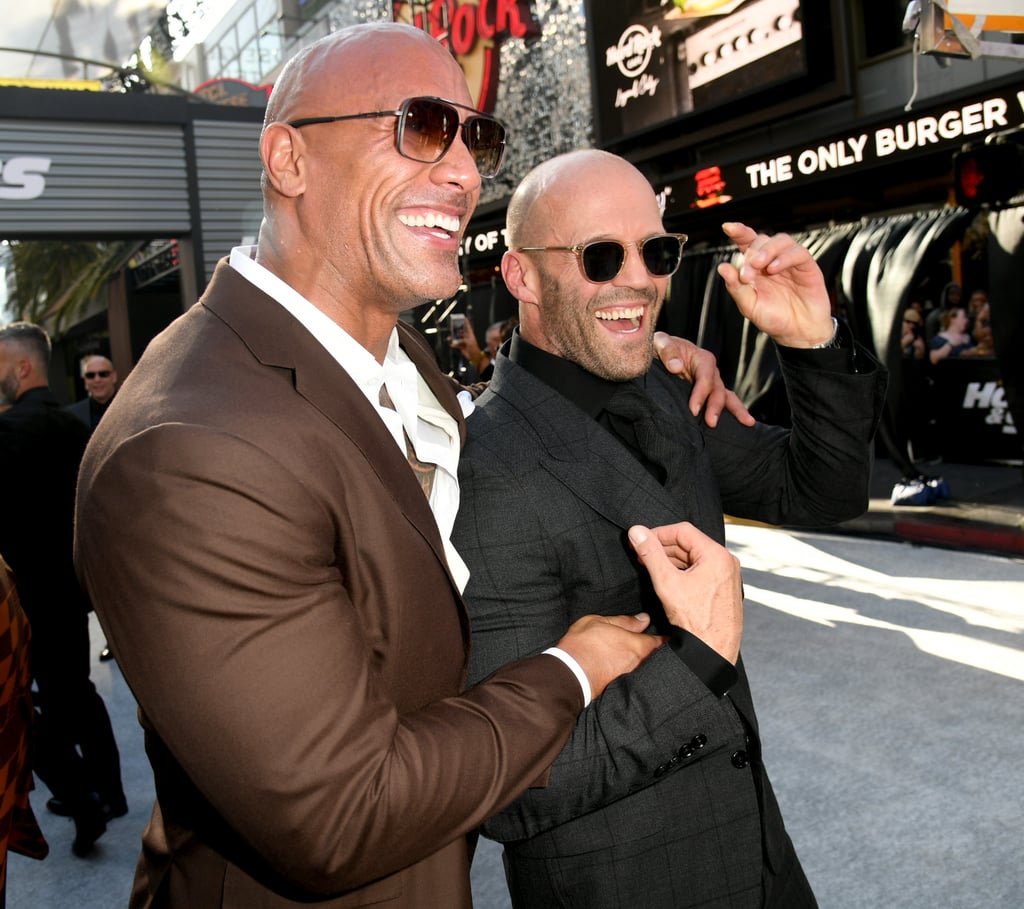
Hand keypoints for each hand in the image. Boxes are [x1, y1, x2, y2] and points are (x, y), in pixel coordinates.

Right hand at [450, 319, 483, 361]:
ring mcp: (463, 341)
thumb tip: (456, 341)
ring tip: (449, 338)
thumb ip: (463, 340)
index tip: (464, 317)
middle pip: (460, 331)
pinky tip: (452, 345)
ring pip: (456, 338)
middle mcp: (466, 337)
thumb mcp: (469, 343)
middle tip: (451, 327)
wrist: (473, 357)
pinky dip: (453, 344)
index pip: (468, 326)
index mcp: (470, 334)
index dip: (466, 322)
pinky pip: (455, 344)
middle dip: (456, 329)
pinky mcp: (460, 346)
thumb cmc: (474, 348)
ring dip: (452, 338)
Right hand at [556, 613, 663, 699]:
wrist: (568, 674)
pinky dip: (633, 670)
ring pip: (644, 667)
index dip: (666, 638)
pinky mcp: (619, 686)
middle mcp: (638, 663)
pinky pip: (633, 675)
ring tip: (641, 653)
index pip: (661, 642)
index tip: (670, 635)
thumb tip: (644, 619)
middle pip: (655, 657)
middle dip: (658, 651)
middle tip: (661, 644)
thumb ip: (625, 621)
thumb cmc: (583, 645)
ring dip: (645, 661)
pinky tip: (626, 665)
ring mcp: (629, 676)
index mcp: (637, 646)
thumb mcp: (600, 622)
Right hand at [628, 522, 742, 664]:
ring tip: (651, 568)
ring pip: (694, 558)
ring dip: (671, 560)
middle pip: (688, 543)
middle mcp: (726, 562)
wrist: (713, 651)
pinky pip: (701, 571)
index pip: (682, 530)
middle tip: (642, 555)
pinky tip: (668, 580)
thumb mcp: (667, 582)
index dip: (658, 533)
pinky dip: (683, 572)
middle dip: (663, 548)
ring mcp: (727, 576)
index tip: (641, 541)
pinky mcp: (723, 588)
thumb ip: (650, 554)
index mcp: (717, 555)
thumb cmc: (696, 622)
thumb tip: (637, 533)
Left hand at [652, 332, 753, 427]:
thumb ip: (667, 350)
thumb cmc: (660, 347)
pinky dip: (733, 413)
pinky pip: (723, 403)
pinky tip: (743, 424)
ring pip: (727, 397)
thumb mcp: (659, 342)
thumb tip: (677, 366)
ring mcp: (712, 384)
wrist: (659, 354)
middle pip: (718, 389)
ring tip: (747, 422)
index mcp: (701, 358)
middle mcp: (711, 372)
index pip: (705, 378)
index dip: (701, 394)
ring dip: (735, 411)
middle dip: (716, 406)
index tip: (694, 410)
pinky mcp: (708, 395)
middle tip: (711, 422)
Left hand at [716, 222, 833, 348]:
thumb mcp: (749, 306)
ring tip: (759, 266)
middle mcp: (772, 261)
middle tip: (747, 272)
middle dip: (752, 252)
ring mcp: (790, 262)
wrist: (798, 333)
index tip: (727, 226)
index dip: (738, 231)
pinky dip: (784, 257)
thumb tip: (723, 267)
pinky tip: (775, 268)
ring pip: (780, 240)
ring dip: (767, 250)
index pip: (746, 243)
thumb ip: (735, 287)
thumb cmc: (774, 319)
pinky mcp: (807, 266)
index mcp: (755, 267)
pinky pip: (797, 252)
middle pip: (762, 239)